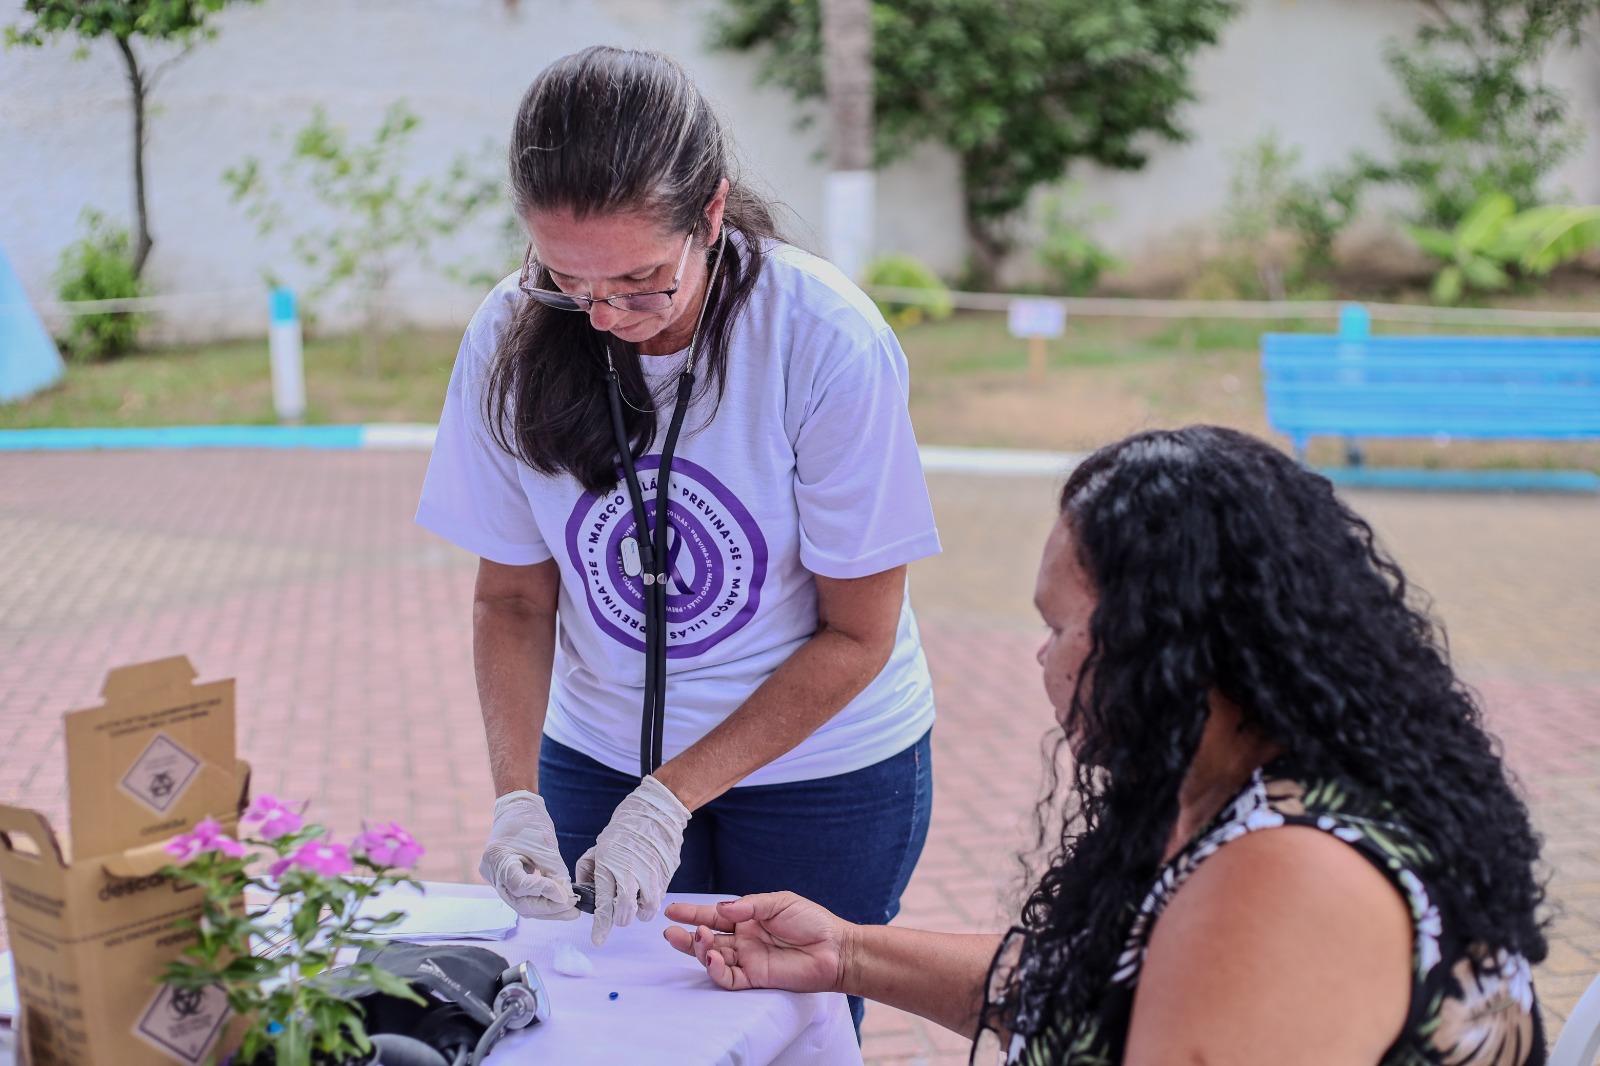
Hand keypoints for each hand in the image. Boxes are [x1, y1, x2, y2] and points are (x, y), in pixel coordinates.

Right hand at [479, 790, 579, 919]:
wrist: (516, 809)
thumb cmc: (530, 822)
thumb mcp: (546, 846)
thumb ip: (556, 873)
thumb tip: (567, 898)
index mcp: (497, 857)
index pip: (519, 885)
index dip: (543, 892)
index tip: (567, 896)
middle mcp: (491, 872)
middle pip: (519, 902)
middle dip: (548, 909)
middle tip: (573, 910)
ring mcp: (494, 879)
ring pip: (520, 905)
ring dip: (547, 910)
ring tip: (570, 911)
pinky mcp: (503, 882)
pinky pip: (521, 899)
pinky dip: (540, 902)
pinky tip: (558, 904)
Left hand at [575, 775, 689, 945]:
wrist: (655, 812)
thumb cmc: (623, 830)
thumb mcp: (599, 847)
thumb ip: (590, 871)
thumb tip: (584, 893)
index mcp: (608, 865)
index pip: (604, 904)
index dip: (601, 927)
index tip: (597, 940)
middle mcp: (630, 872)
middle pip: (626, 913)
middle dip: (621, 919)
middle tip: (620, 912)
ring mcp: (651, 874)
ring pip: (647, 910)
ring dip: (640, 912)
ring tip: (637, 901)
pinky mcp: (667, 873)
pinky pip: (661, 896)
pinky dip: (653, 898)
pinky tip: (648, 886)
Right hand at [663, 892, 849, 993]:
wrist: (835, 949)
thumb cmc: (811, 921)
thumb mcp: (779, 903)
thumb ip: (750, 906)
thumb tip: (721, 909)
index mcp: (747, 919)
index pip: (714, 916)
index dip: (693, 914)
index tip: (672, 909)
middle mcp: (743, 940)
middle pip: (708, 939)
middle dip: (687, 935)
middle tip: (670, 931)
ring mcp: (748, 960)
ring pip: (713, 958)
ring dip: (700, 950)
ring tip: (698, 938)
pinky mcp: (755, 978)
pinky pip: (728, 977)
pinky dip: (716, 969)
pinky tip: (712, 957)